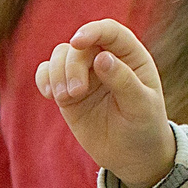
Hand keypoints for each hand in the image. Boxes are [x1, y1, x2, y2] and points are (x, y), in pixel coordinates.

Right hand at [32, 20, 176, 187]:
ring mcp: (85, 75)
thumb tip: (102, 58)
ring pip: (60, 56)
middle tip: (75, 94)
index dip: (93, 31)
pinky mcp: (68, 91)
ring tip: (65, 98)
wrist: (132, 156)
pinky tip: (49, 95)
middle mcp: (106, 59)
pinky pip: (48, 73)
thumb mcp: (141, 106)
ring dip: (56, 73)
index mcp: (131, 56)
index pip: (110, 31)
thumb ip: (123, 81)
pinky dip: (44, 79)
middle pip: (79, 46)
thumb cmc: (144, 127)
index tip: (77, 42)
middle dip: (71, 65)